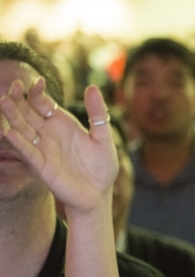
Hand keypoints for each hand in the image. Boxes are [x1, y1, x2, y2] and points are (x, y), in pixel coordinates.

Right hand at [0, 79, 116, 218]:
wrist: (99, 194)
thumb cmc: (102, 166)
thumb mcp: (103, 138)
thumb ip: (97, 114)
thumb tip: (93, 87)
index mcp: (62, 123)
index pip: (43, 103)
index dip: (38, 92)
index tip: (38, 82)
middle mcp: (48, 133)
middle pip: (27, 112)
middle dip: (18, 99)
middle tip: (13, 86)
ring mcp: (42, 149)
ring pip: (22, 129)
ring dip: (12, 116)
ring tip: (4, 102)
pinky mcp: (42, 166)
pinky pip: (28, 153)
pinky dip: (19, 143)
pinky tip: (11, 133)